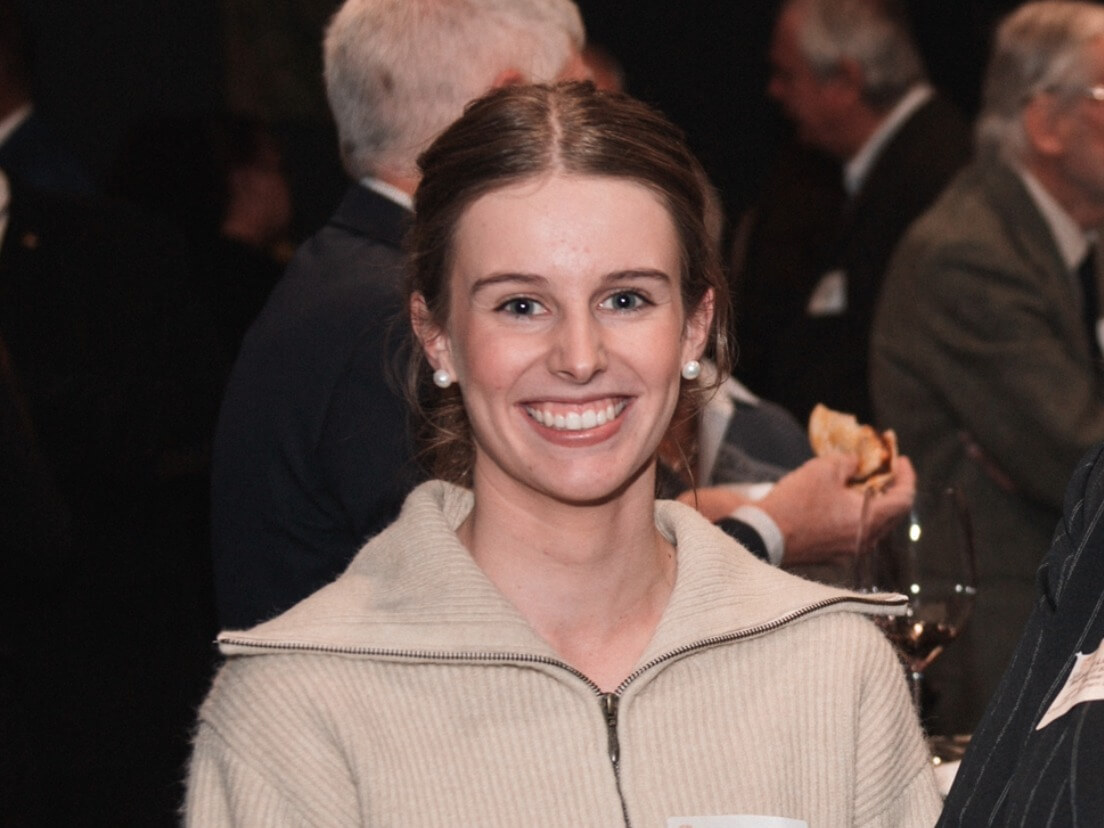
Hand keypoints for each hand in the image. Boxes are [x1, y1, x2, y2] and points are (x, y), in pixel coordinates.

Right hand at [758, 453, 915, 566]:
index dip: (907, 476)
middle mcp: (866, 540)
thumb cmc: (797, 501)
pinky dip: (856, 516)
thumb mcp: (824, 469)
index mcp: (871, 520)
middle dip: (890, 489)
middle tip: (882, 470)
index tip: (901, 460)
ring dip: (872, 504)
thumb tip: (856, 463)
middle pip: (891, 514)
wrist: (765, 534)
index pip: (904, 498)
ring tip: (860, 485)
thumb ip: (849, 462)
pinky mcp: (833, 555)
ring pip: (872, 525)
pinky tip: (840, 503)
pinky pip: (855, 534)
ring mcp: (849, 551)